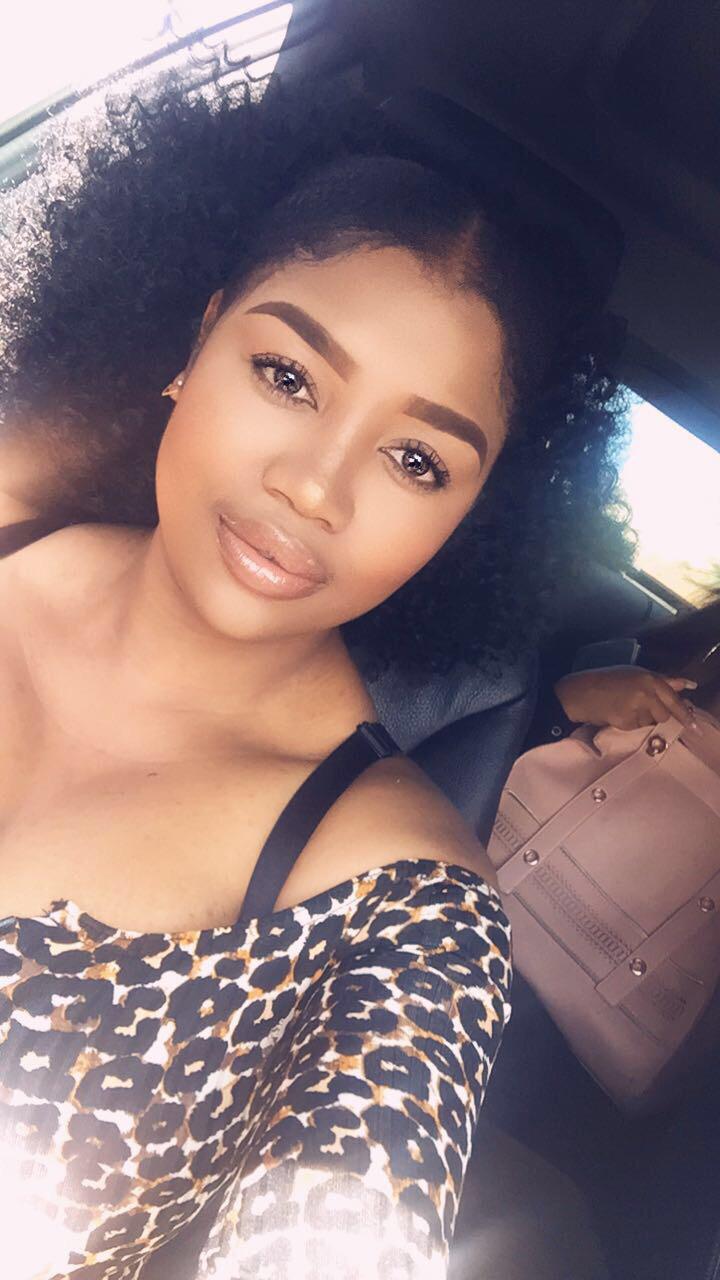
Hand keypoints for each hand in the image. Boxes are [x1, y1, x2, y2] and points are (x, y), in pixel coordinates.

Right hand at [555, 666, 698, 730]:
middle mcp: (646, 692)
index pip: (673, 699)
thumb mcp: (636, 674)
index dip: (684, 713)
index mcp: (649, 678)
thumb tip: (687, 684)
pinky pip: (637, 728)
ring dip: (641, 719)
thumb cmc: (608, 680)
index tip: (694, 726)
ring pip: (650, 722)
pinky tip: (617, 714)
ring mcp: (636, 707)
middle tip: (638, 708)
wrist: (581, 692)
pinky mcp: (627, 721)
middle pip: (664, 714)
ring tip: (624, 707)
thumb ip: (663, 681)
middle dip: (655, 715)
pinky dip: (629, 724)